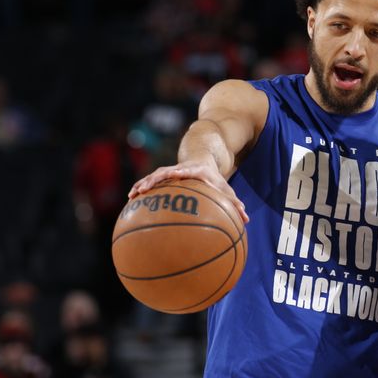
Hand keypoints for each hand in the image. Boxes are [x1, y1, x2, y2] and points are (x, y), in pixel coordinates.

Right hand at [128, 160, 248, 222]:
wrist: (202, 158)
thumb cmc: (215, 178)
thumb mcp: (226, 188)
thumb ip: (234, 203)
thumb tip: (246, 219)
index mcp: (194, 171)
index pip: (185, 170)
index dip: (179, 172)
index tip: (172, 175)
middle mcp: (179, 169)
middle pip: (163, 172)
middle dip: (153, 179)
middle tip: (143, 189)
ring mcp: (169, 172)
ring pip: (153, 176)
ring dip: (142, 184)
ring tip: (132, 195)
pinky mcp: (163, 176)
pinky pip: (150, 182)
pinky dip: (141, 188)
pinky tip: (131, 200)